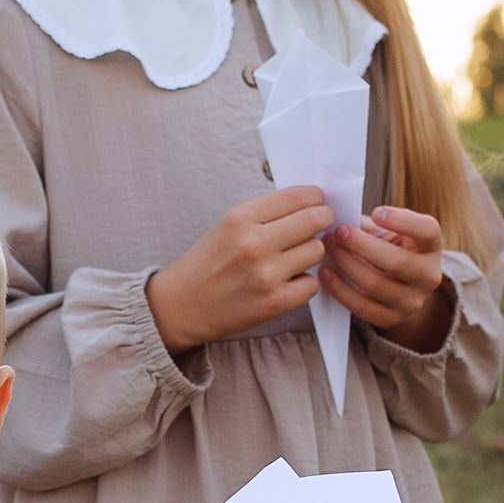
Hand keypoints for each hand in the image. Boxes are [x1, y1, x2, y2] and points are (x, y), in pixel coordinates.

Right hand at [147, 187, 332, 354]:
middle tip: (320, 224)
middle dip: (323, 220)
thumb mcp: (228, 225)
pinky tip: (286, 281)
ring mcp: (266, 274)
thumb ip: (265, 213)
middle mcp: (254, 243)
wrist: (181, 305)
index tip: (317, 202)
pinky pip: (311, 283)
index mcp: (240, 217)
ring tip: (292, 257)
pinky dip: (303, 282)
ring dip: (310, 252)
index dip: (316, 198)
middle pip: (315, 220)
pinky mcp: (275, 302)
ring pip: (317, 250)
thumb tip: (310, 204)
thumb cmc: (207, 264)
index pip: (298, 196)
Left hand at [320, 205, 451, 350]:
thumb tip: (341, 215)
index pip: (428, 231)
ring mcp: (412, 301)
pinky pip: (362, 307)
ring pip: (376, 285)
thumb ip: (371, 224)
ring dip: (347, 264)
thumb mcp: (391, 232)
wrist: (402, 287)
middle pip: (397, 262)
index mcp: (431, 246)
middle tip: (339, 231)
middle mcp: (428, 275)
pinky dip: (340, 289)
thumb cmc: (391, 248)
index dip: (403, 222)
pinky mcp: (392, 318)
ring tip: (329, 249)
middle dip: (362, 245)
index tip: (377, 212)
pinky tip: (326, 273)